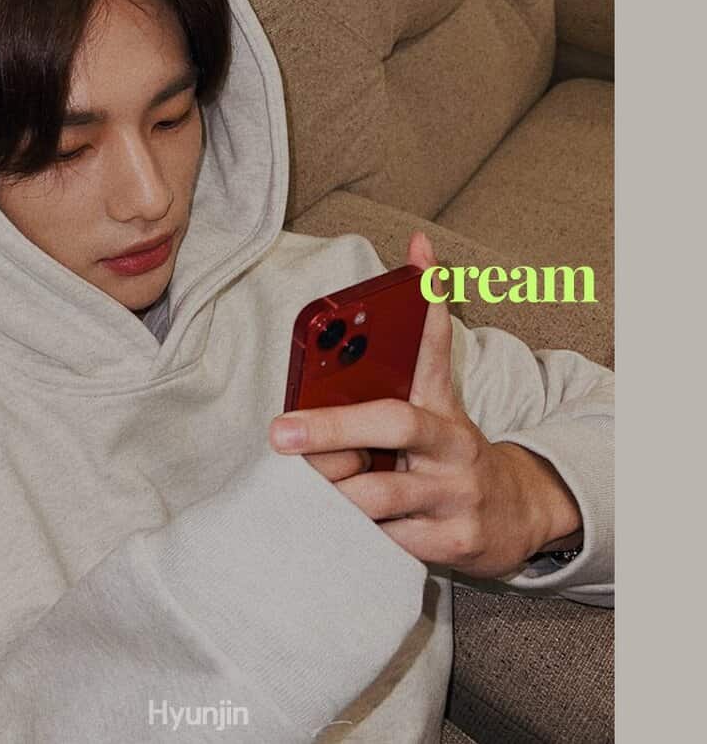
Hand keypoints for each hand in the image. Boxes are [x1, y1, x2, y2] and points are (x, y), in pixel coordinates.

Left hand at [268, 230, 582, 579]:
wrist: (515, 516)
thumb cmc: (451, 454)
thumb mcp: (436, 406)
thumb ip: (415, 353)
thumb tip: (412, 270)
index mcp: (442, 406)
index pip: (435, 343)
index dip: (429, 298)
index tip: (419, 252)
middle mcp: (453, 444)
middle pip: (393, 423)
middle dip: (332, 429)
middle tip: (281, 433)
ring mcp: (456, 495)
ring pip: (380, 494)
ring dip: (333, 493)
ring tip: (303, 487)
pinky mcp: (453, 543)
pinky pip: (385, 542)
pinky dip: (352, 536)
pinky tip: (330, 530)